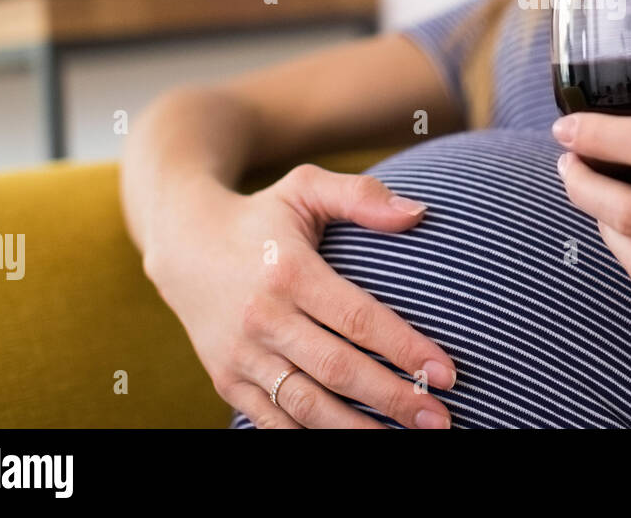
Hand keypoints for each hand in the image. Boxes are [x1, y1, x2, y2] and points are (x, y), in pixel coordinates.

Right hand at [142, 164, 456, 427]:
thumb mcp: (306, 188)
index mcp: (289, 273)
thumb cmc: (261, 216)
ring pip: (307, 406)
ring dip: (358, 430)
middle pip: (338, 370)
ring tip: (406, 439)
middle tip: (440, 420)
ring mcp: (241, 356)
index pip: (357, 319)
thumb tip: (419, 213)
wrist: (184, 243)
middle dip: (393, 399)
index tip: (447, 373)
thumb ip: (361, 196)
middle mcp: (262, 319)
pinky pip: (273, 422)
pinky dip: (311, 437)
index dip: (405, 349)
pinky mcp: (227, 381)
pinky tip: (354, 441)